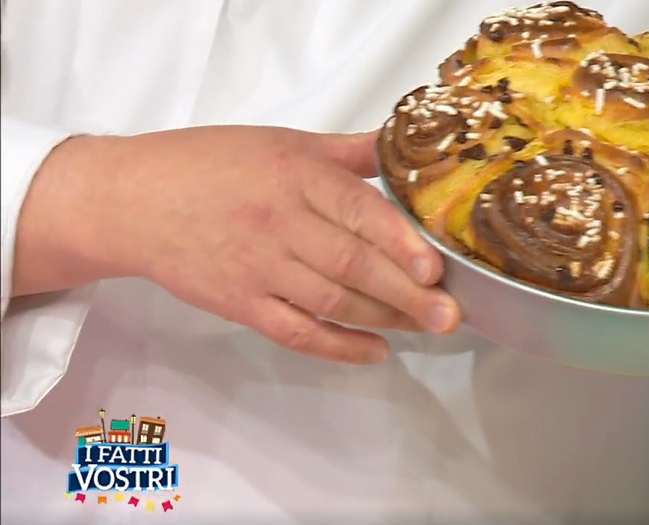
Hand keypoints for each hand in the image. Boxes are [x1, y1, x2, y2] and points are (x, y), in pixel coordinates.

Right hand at [34, 126, 460, 363]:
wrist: (131, 201)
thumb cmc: (209, 164)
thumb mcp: (282, 142)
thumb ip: (347, 152)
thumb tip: (402, 146)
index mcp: (294, 176)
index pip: (357, 211)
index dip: (399, 243)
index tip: (435, 267)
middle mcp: (279, 222)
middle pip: (351, 264)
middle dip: (406, 293)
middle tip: (449, 315)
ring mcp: (258, 268)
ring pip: (330, 301)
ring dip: (383, 319)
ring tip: (426, 328)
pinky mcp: (240, 304)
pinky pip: (295, 332)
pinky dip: (337, 345)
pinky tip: (375, 350)